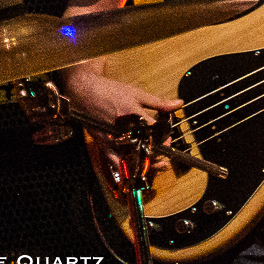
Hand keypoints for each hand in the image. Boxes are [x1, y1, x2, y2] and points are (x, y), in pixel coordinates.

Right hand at [58, 64, 181, 176]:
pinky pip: (115, 163)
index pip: (156, 132)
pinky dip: (127, 169)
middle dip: (159, 152)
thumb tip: (179, 104)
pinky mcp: (103, 145)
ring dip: (146, 163)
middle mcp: (125, 130)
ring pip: (133, 159)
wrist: (85, 92)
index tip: (169, 138)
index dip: (166, 137)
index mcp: (135, 116)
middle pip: (146, 148)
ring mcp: (113, 139)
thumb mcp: (138, 94)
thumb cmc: (111, 91)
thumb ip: (159, 103)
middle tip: (164, 151)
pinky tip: (135, 171)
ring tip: (156, 162)